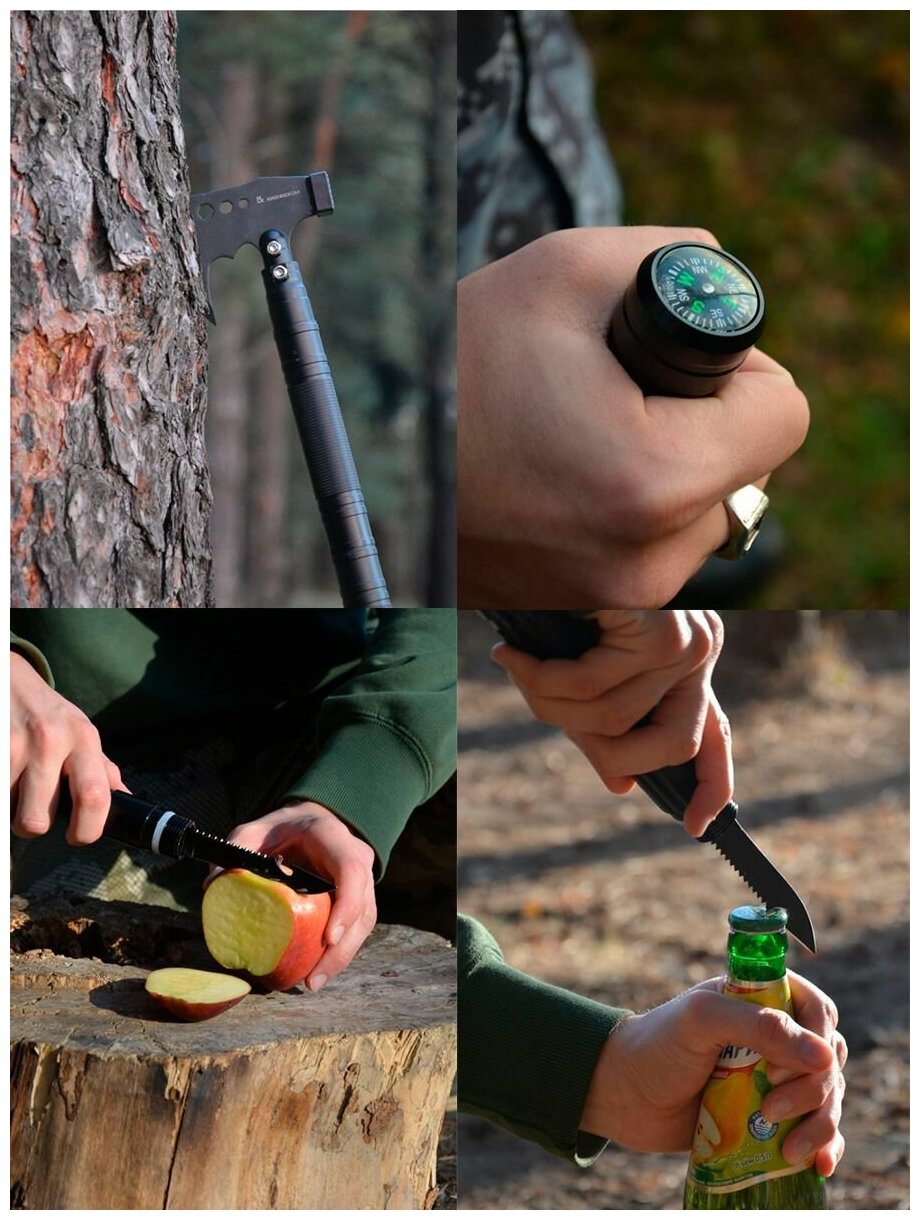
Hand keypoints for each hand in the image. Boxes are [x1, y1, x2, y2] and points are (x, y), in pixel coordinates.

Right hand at [10, 651, 124, 843]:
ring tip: (17, 785)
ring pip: (9, 812)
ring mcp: (14, 745)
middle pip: (38, 819)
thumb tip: (124, 801)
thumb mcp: (81, 733)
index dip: (87, 830)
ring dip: (11, 808)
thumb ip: (101, 769)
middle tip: (35, 810)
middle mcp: (50, 741)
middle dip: (34, 825)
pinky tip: (6, 774)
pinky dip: (1, 794)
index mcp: (83, 739)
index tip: (77, 836)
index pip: (94, 797)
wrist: (10, 680)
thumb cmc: (50, 715)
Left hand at [224, 801, 376, 990]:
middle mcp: (356, 858)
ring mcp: (362, 880)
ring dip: (340, 957)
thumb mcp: (253, 831)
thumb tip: (213, 886)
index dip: (346, 905)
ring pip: (363, 923)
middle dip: (341, 949)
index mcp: (331, 837)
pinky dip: (337, 952)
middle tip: (312, 980)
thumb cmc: (281, 828)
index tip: (328, 938)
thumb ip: (235, 850)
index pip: (351, 871)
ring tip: (312, 982)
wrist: (309, 821)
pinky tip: (316, 971)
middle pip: (362, 908)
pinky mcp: (358, 898)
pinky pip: (355, 928)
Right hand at [457, 225, 807, 607]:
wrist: (360, 458)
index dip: (742, 371)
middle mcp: (645, 562)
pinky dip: (630, 510)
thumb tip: (731, 295)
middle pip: (748, 472)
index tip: (675, 361)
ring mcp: (613, 597)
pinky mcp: (584, 607)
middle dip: (703, 425)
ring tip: (578, 436)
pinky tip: (564, 477)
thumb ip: (685, 262)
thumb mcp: (566, 270)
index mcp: (652, 479)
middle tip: (613, 396)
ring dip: (668, 470)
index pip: (784, 417)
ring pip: (702, 515)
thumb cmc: (452, 364)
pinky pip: (652, 549)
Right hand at [492, 610, 730, 834]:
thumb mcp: (587, 667)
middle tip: (545, 708)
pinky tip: (515, 655)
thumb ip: (604, 722)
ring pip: (615, 718)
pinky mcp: (660, 627)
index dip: (711, 784)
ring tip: (516, 669)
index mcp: (686, 662)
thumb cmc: (562, 595)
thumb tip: (623, 784)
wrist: (557, 519)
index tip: (695, 825)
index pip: (712, 734)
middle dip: (599, 747)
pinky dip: (544, 681)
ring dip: (551, 705)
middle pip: (664, 744)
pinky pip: (595, 686)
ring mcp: (686, 638)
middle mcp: (698, 650)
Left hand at [581, 971, 846, 1176]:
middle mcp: (773, 1037)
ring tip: (790, 1149)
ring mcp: (774, 1079)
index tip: (796, 1064)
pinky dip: (826, 1146)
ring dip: (820, 1125)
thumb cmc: (657, 1045)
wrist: (623, 1095)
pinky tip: (820, 1165)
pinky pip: (816, 1130)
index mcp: (759, 1000)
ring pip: (826, 1098)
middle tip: (772, 1109)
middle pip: (827, 1060)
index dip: (819, 1038)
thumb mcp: (702, 1021)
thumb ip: (760, 1027)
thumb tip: (825, 1055)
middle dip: (813, 1090)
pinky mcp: (769, 1118)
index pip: (816, 1010)